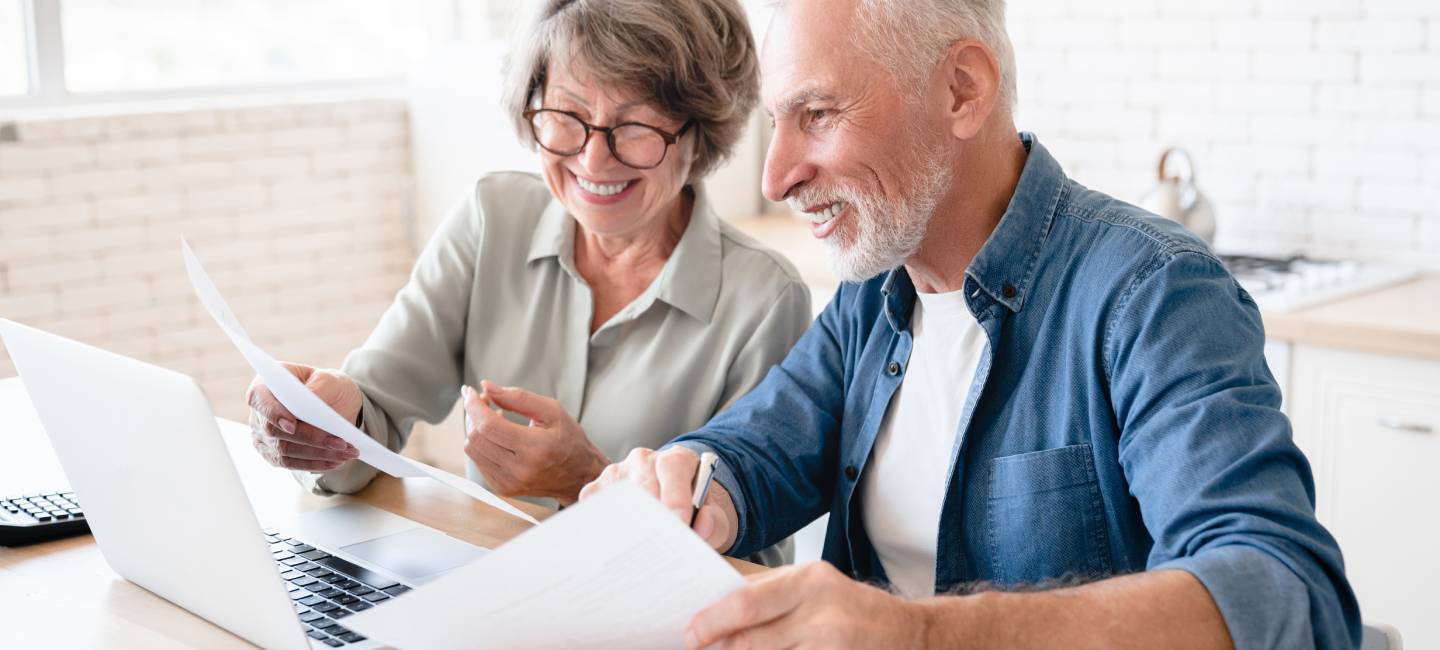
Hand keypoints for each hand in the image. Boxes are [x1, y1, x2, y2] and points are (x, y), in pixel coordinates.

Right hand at [246, 362, 360, 471]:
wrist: (337, 404)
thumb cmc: (329, 386)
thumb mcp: (329, 379)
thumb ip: (317, 388)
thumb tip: (308, 401)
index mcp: (266, 385)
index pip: (259, 400)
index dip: (273, 414)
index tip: (292, 426)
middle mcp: (259, 412)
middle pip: (274, 432)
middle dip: (310, 439)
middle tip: (340, 443)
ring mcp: (263, 435)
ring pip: (284, 451)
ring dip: (318, 455)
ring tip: (347, 453)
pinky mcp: (273, 453)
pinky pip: (290, 463)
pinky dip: (315, 464)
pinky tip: (336, 461)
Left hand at [461, 381, 608, 505]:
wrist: (579, 476)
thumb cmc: (569, 441)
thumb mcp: (552, 411)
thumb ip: (518, 397)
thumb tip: (487, 386)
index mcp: (534, 449)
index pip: (488, 425)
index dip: (474, 405)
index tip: (471, 391)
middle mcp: (519, 470)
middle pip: (476, 437)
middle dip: (473, 413)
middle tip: (485, 401)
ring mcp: (508, 482)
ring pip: (472, 449)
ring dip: (475, 428)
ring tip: (493, 417)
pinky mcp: (502, 488)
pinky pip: (478, 460)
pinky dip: (481, 443)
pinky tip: (497, 435)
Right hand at [579, 446, 737, 552]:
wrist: (673, 507)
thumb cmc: (692, 513)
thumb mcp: (712, 517)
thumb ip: (713, 522)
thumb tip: (700, 525)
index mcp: (677, 459)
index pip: (673, 467)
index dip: (675, 496)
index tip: (679, 522)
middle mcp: (645, 460)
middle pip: (642, 483)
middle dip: (651, 515)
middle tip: (656, 545)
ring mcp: (618, 473)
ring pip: (617, 497)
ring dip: (624, 525)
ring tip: (635, 554)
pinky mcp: (597, 490)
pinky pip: (594, 508)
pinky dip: (603, 528)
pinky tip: (614, 548)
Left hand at [685, 562, 928, 649]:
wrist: (911, 636)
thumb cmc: (852, 609)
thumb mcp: (814, 586)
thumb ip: (769, 592)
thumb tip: (716, 603)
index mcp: (809, 581)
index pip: (746, 604)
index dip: (711, 622)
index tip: (691, 633)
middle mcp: (821, 613)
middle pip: (751, 640)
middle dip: (720, 648)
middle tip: (699, 648)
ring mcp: (830, 647)